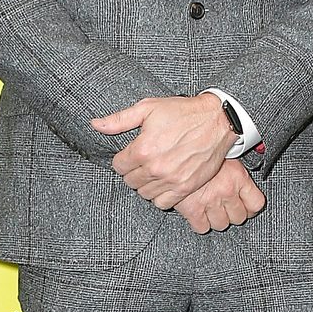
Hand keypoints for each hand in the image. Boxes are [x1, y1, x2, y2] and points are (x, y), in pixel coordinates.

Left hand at [91, 94, 234, 208]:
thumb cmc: (182, 112)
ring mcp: (171, 180)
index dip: (123, 159)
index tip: (131, 153)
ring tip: (154, 171)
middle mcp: (155, 168)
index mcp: (143, 149)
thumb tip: (95, 125)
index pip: (118, 166)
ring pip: (144, 194)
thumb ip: (119, 120)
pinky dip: (160, 196)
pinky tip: (164, 182)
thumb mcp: (148, 108)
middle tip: (144, 161)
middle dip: (133, 171)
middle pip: (130, 181)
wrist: (216, 121)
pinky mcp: (186, 187)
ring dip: (146, 184)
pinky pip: (162, 203)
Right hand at [175, 160, 266, 233]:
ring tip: (211, 209)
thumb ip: (234, 169)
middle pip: (239, 217)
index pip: (256, 204)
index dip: (251, 208)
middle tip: (226, 207)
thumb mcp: (223, 154)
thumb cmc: (199, 149)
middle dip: (233, 214)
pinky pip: (202, 227)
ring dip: (217, 219)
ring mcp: (210, 201)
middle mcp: (227, 190)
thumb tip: (241, 174)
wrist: (175, 152)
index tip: (247, 208)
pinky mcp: (193, 209)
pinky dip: (200, 223)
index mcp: (238, 176)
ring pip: (221, 224)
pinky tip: (198, 213)